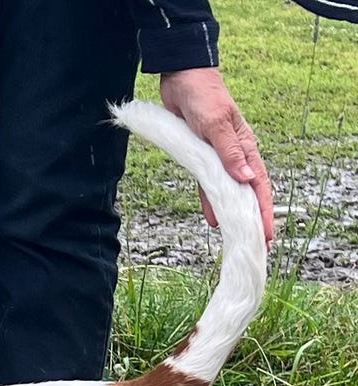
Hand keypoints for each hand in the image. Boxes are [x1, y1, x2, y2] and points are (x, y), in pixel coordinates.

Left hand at [159, 68, 273, 241]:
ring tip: (236, 236)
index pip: (259, 185)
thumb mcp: (215, 124)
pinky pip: (209, 184)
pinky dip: (211, 201)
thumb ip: (229, 152)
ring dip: (232, 213)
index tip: (266, 234)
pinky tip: (213, 218)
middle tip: (256, 244)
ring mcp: (219, 157)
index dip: (263, 211)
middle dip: (252, 218)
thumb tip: (246, 178)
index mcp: (246, 147)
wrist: (181, 78)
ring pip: (229, 191)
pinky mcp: (202, 156)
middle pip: (247, 192)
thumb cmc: (203, 96)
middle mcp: (236, 155)